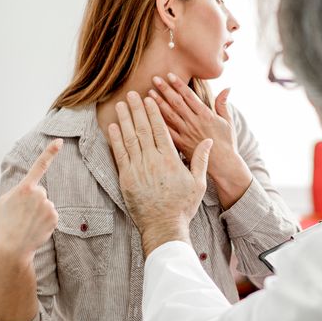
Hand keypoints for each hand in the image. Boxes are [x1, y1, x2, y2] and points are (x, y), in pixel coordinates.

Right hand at [0, 139, 61, 262]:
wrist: (12, 247)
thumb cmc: (6, 223)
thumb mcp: (5, 201)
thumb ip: (19, 190)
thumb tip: (32, 188)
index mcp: (24, 188)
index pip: (39, 166)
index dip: (50, 152)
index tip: (60, 141)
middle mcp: (39, 194)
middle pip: (40, 192)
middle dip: (33, 202)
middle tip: (21, 215)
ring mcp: (48, 205)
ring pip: (46, 204)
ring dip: (39, 212)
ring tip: (27, 223)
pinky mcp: (55, 217)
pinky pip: (51, 214)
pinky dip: (45, 221)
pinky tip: (36, 228)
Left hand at [108, 91, 213, 256]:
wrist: (164, 226)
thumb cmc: (183, 206)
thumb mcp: (199, 183)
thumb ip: (201, 160)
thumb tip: (208, 141)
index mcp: (170, 159)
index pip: (160, 129)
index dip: (154, 112)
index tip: (149, 99)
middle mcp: (152, 160)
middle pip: (143, 129)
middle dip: (137, 109)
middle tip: (131, 94)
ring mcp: (137, 169)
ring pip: (129, 138)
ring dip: (124, 119)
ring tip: (120, 104)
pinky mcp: (126, 178)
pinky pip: (119, 154)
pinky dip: (116, 139)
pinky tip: (113, 127)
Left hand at [149, 73, 243, 181]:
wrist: (224, 165)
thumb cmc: (227, 143)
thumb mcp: (228, 122)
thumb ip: (223, 104)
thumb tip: (227, 87)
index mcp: (206, 115)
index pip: (189, 96)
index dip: (179, 85)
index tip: (169, 75)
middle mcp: (194, 123)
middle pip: (177, 103)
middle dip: (165, 89)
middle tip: (154, 78)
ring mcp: (186, 134)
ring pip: (169, 116)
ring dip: (158, 103)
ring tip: (148, 93)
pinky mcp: (180, 145)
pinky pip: (167, 132)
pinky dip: (157, 123)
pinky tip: (148, 116)